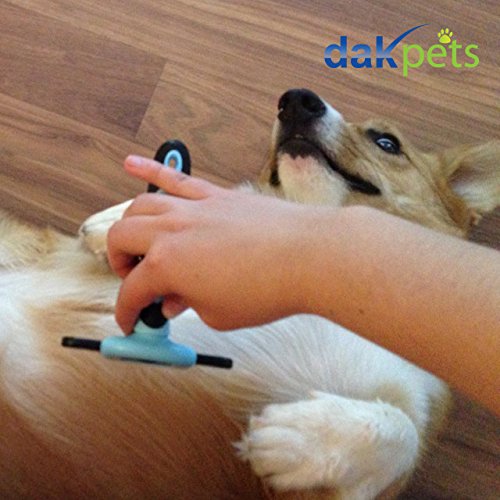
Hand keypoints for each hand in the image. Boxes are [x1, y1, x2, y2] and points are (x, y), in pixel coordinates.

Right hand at [107, 156, 316, 332]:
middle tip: (134, 280)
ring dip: (130, 224)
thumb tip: (176, 299)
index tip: (132, 320)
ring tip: (135, 240)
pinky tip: (130, 164)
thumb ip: (188, 304)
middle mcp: (171, 230)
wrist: (307, 256)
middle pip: (121, 238)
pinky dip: (150, 169)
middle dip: (119, 263)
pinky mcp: (215, 195)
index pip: (132, 291)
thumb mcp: (218, 314)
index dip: (127, 311)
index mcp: (166, 265)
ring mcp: (192, 207)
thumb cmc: (267, 288)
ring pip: (141, 205)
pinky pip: (176, 178)